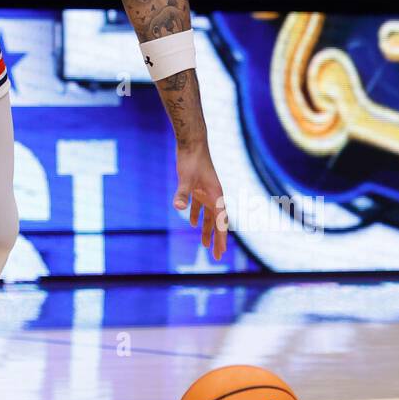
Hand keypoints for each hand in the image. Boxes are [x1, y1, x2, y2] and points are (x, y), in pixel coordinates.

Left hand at [173, 143, 227, 260]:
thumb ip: (182, 193)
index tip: (220, 253)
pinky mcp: (198, 188)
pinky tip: (193, 223)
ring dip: (207, 230)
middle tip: (216, 256)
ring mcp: (206, 192)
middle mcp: (214, 196)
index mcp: (216, 196)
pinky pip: (199, 206)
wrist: (192, 143)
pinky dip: (197, 215)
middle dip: (216, 239)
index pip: (220, 223)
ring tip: (204, 244)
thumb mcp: (186, 178)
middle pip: (217, 223)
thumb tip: (178, 207)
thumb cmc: (191, 160)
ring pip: (209, 216)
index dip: (220, 239)